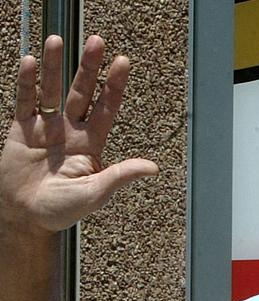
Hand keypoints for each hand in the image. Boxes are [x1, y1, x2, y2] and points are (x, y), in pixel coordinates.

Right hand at [0, 35, 157, 236]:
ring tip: (57, 40)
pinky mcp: (21, 130)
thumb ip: (120, 176)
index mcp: (92, 143)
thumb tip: (153, 168)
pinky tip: (29, 62)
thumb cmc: (62, 209)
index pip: (106, 107)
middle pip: (82, 91)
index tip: (122, 62)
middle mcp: (71, 130)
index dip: (113, 85)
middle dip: (89, 67)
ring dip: (54, 65)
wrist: (25, 217)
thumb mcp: (96, 193)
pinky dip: (26, 82)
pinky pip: (24, 101)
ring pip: (52, 90)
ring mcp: (46, 127)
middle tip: (97, 42)